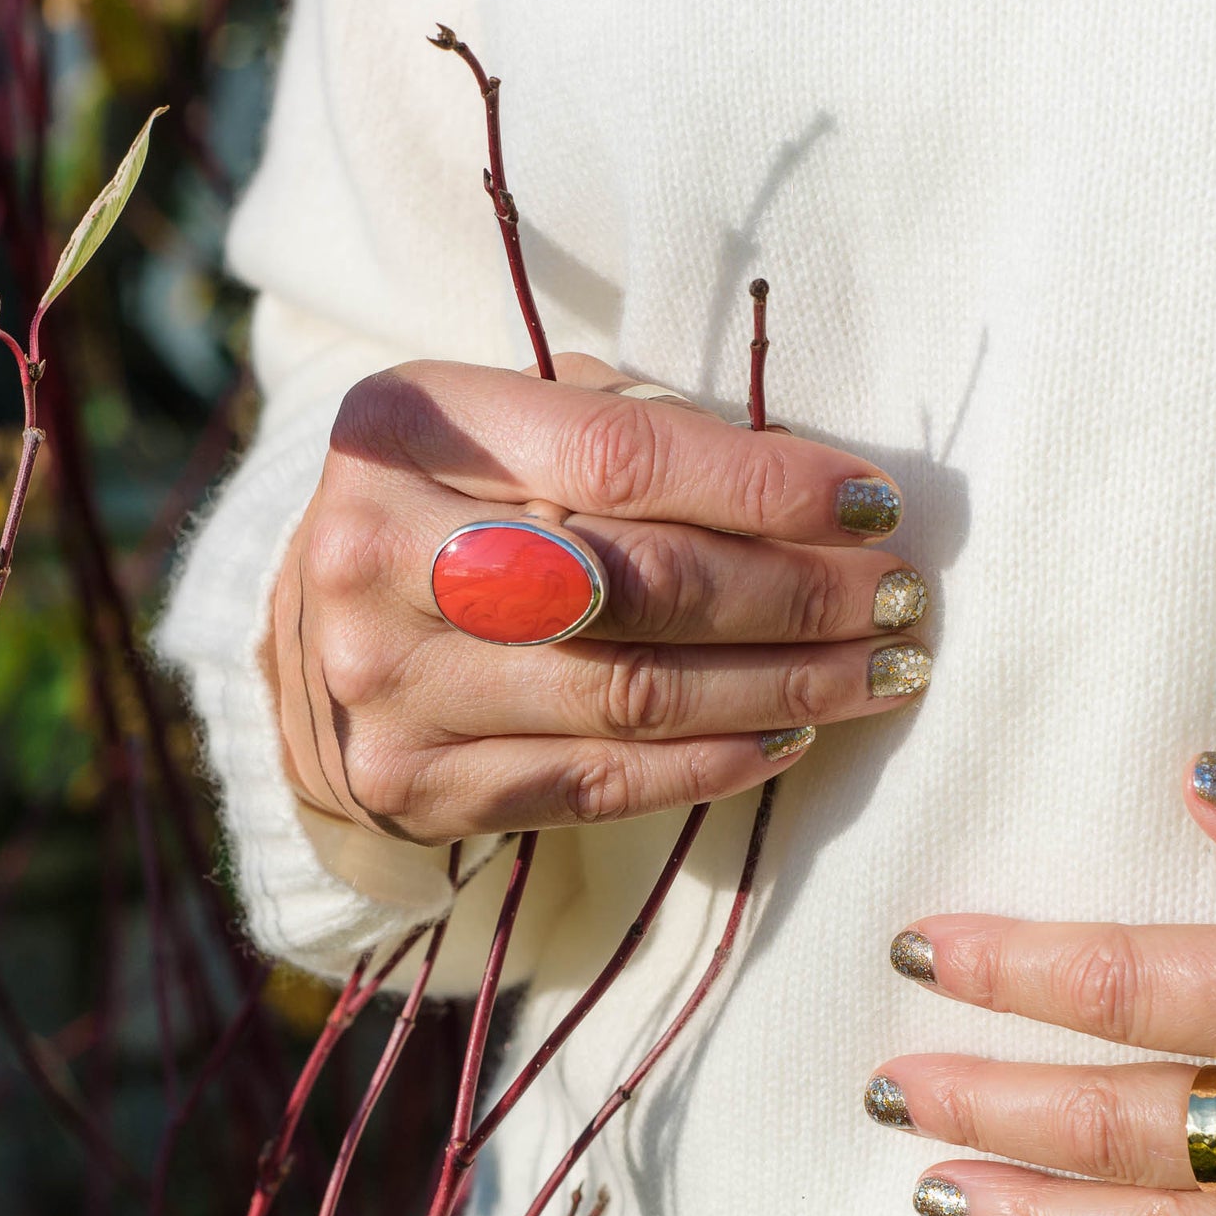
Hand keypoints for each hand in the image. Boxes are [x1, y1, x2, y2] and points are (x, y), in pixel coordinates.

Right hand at [264, 355, 931, 842]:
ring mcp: (394, 687)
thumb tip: (809, 482)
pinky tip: (793, 735)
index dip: (764, 483)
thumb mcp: (498, 431)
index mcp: (405, 429)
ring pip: (636, 695)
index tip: (874, 502)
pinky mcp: (422, 786)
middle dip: (799, 595)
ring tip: (884, 671)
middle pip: (640, 584)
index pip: (620, 456)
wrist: (313, 647)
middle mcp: (381, 556)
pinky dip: (715, 760)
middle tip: (902, 599)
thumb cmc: (444, 514)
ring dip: (786, 686)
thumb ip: (624, 432)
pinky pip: (603, 781)